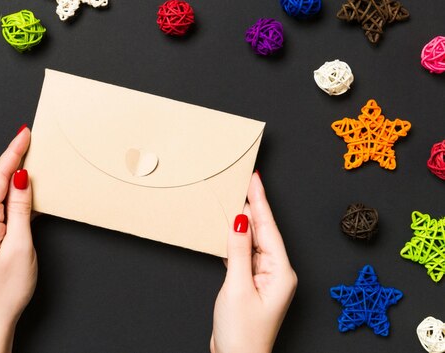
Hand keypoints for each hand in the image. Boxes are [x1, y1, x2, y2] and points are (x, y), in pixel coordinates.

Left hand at [0, 127, 35, 352]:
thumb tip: (22, 177)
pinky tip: (16, 182)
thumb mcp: (21, 245)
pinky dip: (4, 188)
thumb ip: (21, 207)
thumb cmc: (6, 287)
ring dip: (8, 171)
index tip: (24, 133)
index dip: (13, 152)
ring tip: (25, 154)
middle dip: (11, 157)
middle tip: (29, 138)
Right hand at [210, 173, 296, 352]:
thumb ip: (238, 251)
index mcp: (281, 272)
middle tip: (244, 181)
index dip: (260, 202)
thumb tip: (239, 221)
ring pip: (254, 241)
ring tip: (236, 198)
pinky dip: (237, 239)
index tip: (254, 180)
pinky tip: (231, 228)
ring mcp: (265, 278)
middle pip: (264, 231)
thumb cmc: (242, 333)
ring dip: (245, 221)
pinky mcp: (252, 284)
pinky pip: (246, 254)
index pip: (268, 228)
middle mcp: (277, 272)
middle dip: (254, 206)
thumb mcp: (237, 287)